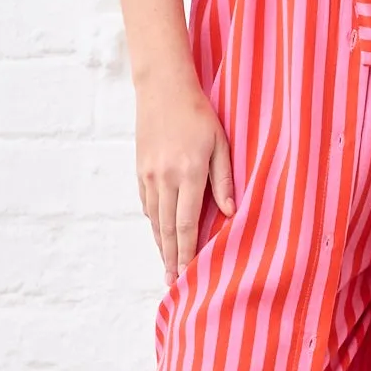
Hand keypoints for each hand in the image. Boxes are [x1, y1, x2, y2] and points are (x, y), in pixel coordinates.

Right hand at [135, 70, 235, 282]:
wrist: (162, 88)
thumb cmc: (198, 113)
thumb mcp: (220, 143)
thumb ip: (224, 179)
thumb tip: (230, 214)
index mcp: (189, 174)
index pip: (186, 224)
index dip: (187, 252)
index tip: (188, 273)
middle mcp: (165, 179)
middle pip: (166, 229)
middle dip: (171, 258)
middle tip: (173, 282)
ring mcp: (149, 175)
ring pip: (154, 219)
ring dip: (160, 245)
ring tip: (167, 266)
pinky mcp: (140, 169)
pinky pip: (148, 203)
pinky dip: (154, 222)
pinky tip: (160, 232)